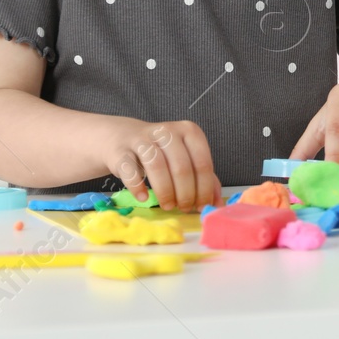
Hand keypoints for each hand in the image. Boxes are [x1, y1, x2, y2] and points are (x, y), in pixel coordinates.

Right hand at [104, 118, 221, 211]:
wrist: (123, 137)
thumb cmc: (161, 152)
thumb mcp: (186, 159)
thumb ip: (204, 178)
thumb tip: (217, 204)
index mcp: (189, 131)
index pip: (202, 162)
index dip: (204, 188)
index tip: (201, 206)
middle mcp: (167, 131)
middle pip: (181, 166)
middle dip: (185, 193)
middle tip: (184, 208)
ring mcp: (142, 139)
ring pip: (157, 166)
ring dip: (165, 191)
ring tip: (167, 205)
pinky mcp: (121, 150)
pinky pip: (129, 169)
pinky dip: (137, 186)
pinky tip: (143, 197)